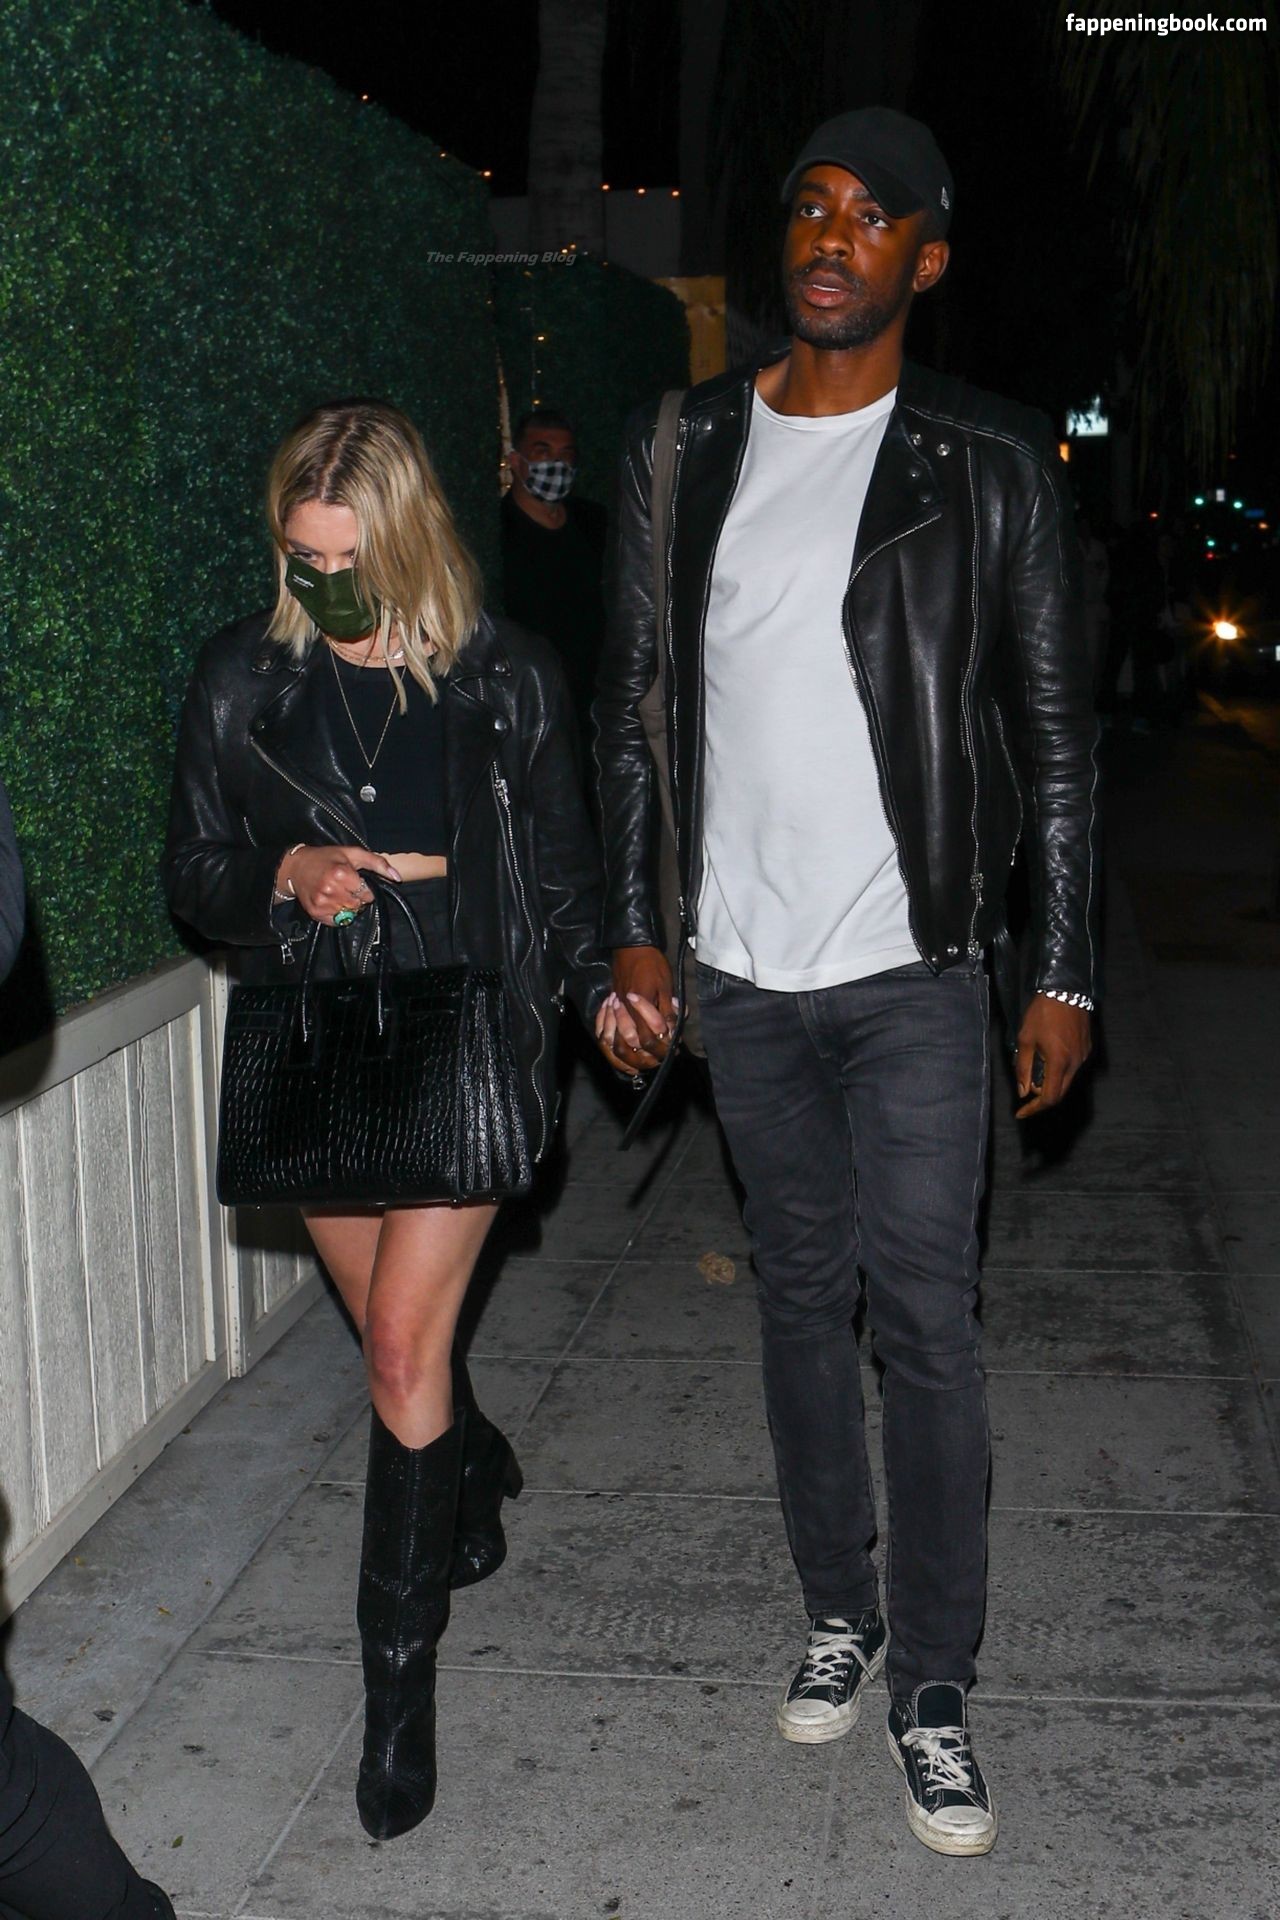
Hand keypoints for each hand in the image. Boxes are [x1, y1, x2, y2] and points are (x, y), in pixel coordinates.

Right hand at [277, 845, 401, 925]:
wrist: (296, 867)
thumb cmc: (326, 858)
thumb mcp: (353, 853)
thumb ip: (378, 863)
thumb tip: (397, 877)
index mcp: (342, 874)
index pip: (367, 893)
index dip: (365, 888)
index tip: (356, 882)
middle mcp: (331, 890)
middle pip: (358, 905)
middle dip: (357, 898)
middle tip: (347, 887)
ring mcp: (322, 903)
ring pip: (349, 914)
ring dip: (348, 906)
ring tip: (338, 893)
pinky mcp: (316, 912)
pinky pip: (337, 921)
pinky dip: (337, 914)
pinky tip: (331, 901)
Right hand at [604, 945, 677, 1071]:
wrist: (630, 947)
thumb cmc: (652, 963)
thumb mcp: (666, 985)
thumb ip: (668, 1010)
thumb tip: (672, 1031)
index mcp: (640, 1006)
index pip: (648, 1037)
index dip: (661, 1048)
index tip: (672, 1051)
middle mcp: (625, 1012)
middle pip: (628, 1046)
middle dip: (643, 1058)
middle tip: (657, 1061)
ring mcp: (614, 1010)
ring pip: (612, 1042)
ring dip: (625, 1057)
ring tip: (639, 1065)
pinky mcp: (609, 1008)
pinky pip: (603, 1031)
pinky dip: (608, 1045)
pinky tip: (618, 1054)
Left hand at [1015, 994, 1091, 1117]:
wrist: (1066, 990)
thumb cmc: (1042, 1013)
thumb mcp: (1025, 1039)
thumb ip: (1022, 1067)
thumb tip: (1022, 1091)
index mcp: (1059, 1062)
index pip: (1049, 1097)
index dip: (1034, 1108)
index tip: (1021, 1113)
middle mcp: (1075, 1063)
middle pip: (1060, 1092)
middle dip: (1040, 1096)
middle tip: (1025, 1088)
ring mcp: (1083, 1056)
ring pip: (1066, 1080)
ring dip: (1049, 1081)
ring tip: (1035, 1066)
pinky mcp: (1087, 1048)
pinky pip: (1072, 1068)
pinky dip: (1058, 1070)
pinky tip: (1047, 1056)